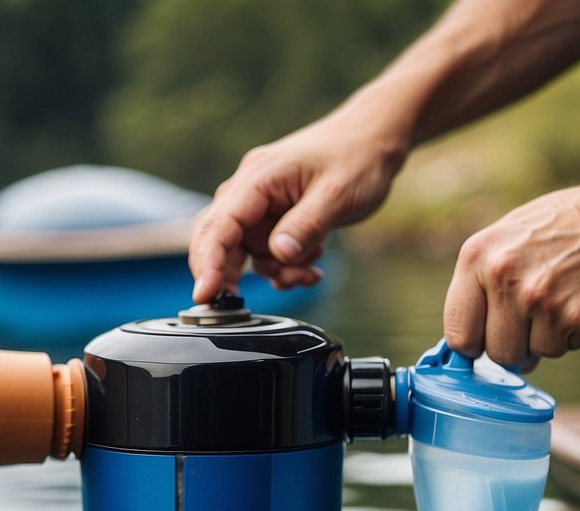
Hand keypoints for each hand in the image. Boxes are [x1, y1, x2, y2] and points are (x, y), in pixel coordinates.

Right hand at [189, 110, 404, 302]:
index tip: (205, 296)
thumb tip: (279, 253)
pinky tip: (311, 263)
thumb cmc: (358, 158)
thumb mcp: (337, 196)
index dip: (208, 263)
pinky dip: (284, 265)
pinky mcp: (275, 214)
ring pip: (248, 251)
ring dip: (276, 270)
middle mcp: (252, 188)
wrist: (374, 139)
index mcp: (259, 178)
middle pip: (219, 239)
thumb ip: (305, 226)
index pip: (220, 224)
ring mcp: (262, 202)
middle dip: (231, 274)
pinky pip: (266, 249)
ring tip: (310, 271)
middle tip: (242, 302)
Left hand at [443, 175, 579, 367]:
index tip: (487, 342)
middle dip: (516, 345)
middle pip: (496, 353)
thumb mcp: (510, 236)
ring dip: (547, 338)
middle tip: (536, 317)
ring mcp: (541, 300)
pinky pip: (563, 349)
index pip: (458, 333)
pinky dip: (573, 335)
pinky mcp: (576, 319)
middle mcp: (504, 277)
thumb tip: (467, 342)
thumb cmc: (567, 228)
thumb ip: (483, 281)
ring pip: (532, 355)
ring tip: (563, 298)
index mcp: (479, 255)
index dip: (475, 344)